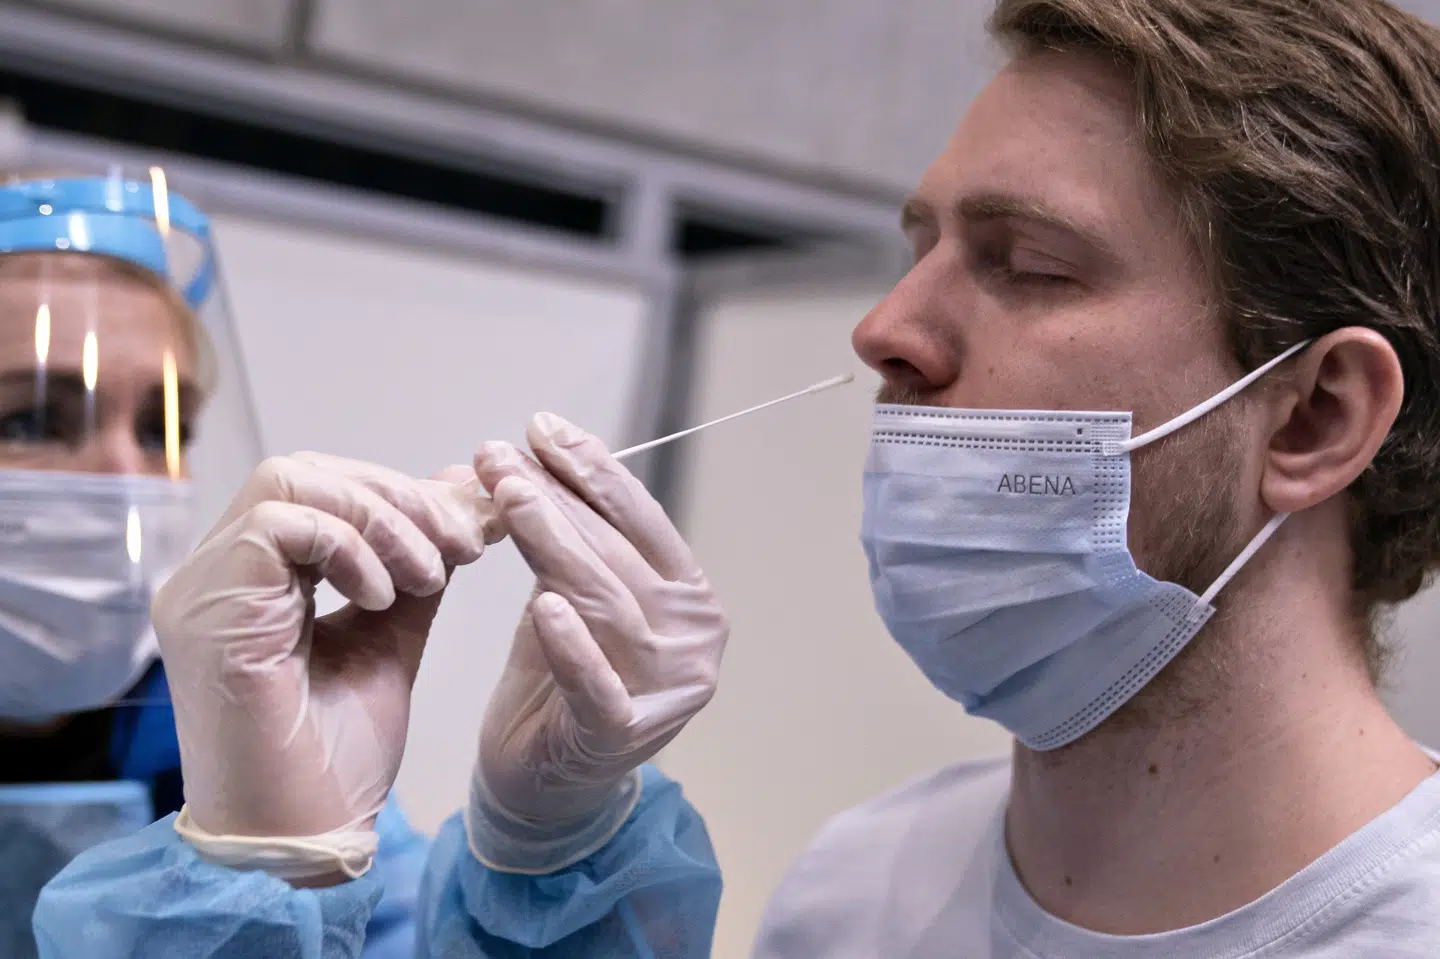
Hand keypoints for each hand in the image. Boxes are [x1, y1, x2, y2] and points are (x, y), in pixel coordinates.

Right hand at [152, 453, 491, 844]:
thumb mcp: (389, 642)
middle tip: (465, 542)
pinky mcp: (208, 611)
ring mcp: (203, 589)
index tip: (473, 523)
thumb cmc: (335, 760)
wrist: (303, 840)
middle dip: (398, 497)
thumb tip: (458, 502)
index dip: (398, 493)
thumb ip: (413, 573)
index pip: (318, 488)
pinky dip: (349, 546)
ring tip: (429, 572)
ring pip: (290, 483)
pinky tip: (385, 595)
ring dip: (380, 518)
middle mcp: (214, 576)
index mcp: (250, 581)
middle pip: (304, 472)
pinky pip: (280, 526)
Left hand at [466, 413, 727, 871]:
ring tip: (503, 496)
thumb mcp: (568, 598)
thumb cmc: (556, 682)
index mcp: (690, 598)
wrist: (542, 785)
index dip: (593, 470)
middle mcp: (693, 639)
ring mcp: (667, 688)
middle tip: (499, 456)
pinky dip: (572, 646)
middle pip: (618, 554)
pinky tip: (544, 607)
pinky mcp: (624, 736)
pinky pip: (597, 683)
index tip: (542, 428)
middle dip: (556, 496)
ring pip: (604, 602)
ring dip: (551, 542)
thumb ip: (569, 544)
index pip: (643, 520)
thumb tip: (531, 460)